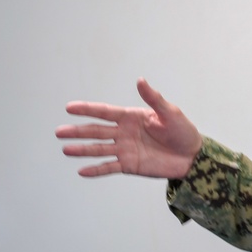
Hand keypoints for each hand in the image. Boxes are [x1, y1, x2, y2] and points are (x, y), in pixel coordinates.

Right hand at [55, 78, 201, 178]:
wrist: (192, 156)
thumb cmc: (183, 131)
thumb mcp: (170, 113)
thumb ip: (153, 99)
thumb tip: (140, 80)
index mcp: (131, 117)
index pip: (105, 112)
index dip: (87, 110)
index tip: (69, 108)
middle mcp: (124, 132)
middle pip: (96, 131)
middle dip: (78, 131)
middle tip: (59, 132)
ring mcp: (125, 149)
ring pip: (99, 149)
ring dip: (82, 150)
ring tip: (65, 149)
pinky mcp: (129, 165)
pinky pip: (109, 167)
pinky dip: (96, 170)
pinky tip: (82, 171)